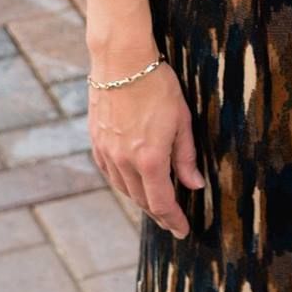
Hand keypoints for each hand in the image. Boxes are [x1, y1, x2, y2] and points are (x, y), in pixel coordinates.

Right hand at [89, 61, 203, 238]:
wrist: (121, 61)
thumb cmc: (157, 86)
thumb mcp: (181, 120)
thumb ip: (186, 156)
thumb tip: (195, 185)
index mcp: (149, 159)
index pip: (161, 203)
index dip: (173, 220)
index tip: (183, 231)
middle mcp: (124, 161)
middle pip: (142, 200)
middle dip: (159, 213)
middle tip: (172, 221)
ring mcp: (107, 153)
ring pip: (125, 189)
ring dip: (141, 199)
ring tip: (157, 203)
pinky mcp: (97, 142)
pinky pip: (111, 173)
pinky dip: (124, 183)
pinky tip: (133, 182)